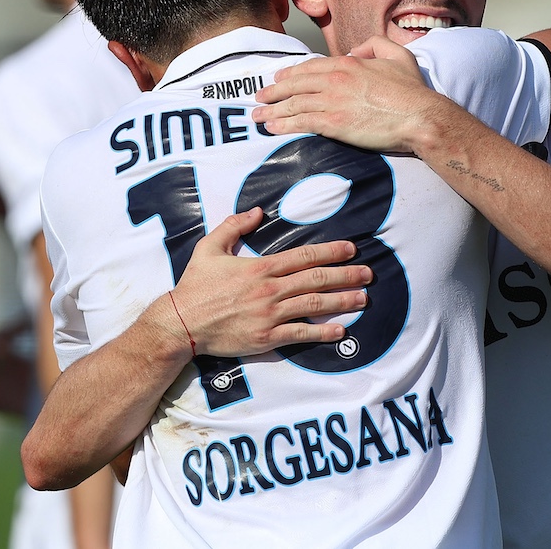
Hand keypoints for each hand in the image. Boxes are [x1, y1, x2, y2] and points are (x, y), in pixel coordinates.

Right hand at [166, 207, 370, 358]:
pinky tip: (341, 330)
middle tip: (368, 273)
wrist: (182, 322)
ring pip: (314, 306)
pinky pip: (300, 334)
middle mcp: (270, 290)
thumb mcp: (209, 247)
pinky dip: (322, 332)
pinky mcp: (266, 337)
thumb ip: (233, 226)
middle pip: (316, 280)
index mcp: (260, 267)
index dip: (330, 252)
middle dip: (346, 275)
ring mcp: (270, 315)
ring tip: (363, 298)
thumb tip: (256, 212)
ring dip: (342, 301)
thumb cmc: (195, 285)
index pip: (304, 256)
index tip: (351, 249)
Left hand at [252, 36, 445, 153]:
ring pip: (294, 104)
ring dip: (272, 110)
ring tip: (258, 115)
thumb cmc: (413, 91)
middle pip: (296, 84)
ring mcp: (333, 102)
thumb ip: (374, 44)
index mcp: (349, 63)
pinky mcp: (334, 124)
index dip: (292, 73)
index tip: (279, 78)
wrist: (420, 117)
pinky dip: (284, 125)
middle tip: (260, 96)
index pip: (311, 66)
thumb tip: (356, 49)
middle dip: (274, 91)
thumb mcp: (398, 55)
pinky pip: (302, 122)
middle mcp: (335, 80)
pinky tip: (273, 128)